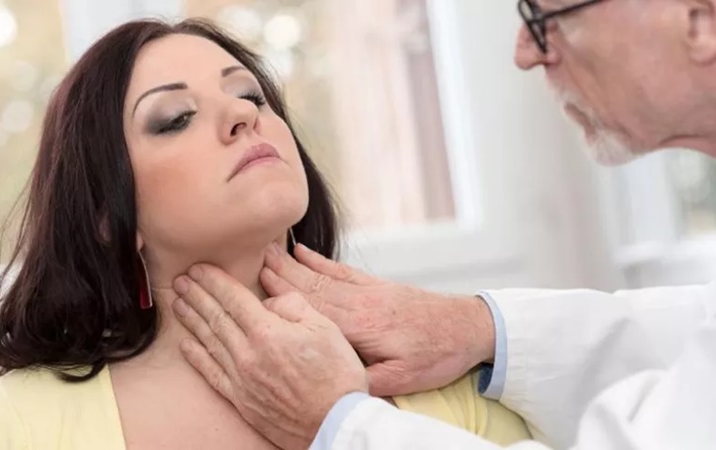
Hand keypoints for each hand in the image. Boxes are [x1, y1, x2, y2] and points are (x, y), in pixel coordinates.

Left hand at [172, 263, 367, 449]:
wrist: (336, 423)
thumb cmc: (336, 375)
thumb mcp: (325, 327)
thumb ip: (293, 306)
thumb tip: (269, 302)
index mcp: (268, 332)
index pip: (233, 299)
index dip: (214, 281)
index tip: (199, 268)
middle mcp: (248, 354)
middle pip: (216, 317)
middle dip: (197, 295)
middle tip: (181, 280)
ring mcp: (241, 379)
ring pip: (209, 342)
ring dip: (192, 319)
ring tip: (179, 303)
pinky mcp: (241, 400)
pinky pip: (211, 374)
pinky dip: (196, 357)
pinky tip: (185, 344)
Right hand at [261, 243, 495, 396]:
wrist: (467, 328)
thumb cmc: (435, 356)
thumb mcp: (402, 380)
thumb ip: (364, 378)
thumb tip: (330, 378)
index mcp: (359, 327)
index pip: (311, 310)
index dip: (280, 295)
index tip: (253, 280)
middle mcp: (358, 303)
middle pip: (309, 286)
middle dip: (277, 272)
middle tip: (248, 256)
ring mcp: (367, 291)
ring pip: (321, 275)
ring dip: (291, 263)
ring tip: (265, 250)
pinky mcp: (376, 287)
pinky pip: (341, 270)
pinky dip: (319, 260)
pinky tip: (303, 252)